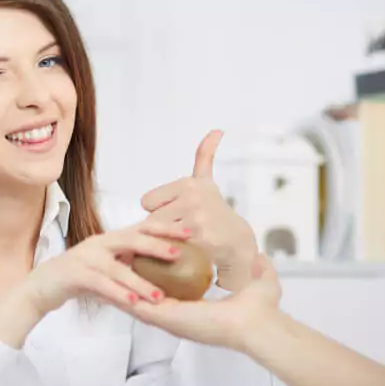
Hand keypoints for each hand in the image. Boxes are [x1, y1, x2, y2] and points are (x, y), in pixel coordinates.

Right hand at [19, 220, 190, 316]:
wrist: (41, 287)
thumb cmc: (79, 278)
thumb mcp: (109, 269)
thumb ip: (132, 266)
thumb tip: (166, 271)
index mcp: (112, 240)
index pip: (143, 228)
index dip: (167, 228)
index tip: (191, 232)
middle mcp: (100, 243)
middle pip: (132, 238)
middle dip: (157, 244)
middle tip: (180, 253)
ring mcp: (86, 258)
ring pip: (117, 267)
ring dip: (140, 282)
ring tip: (160, 296)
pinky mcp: (74, 275)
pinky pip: (99, 284)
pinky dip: (117, 293)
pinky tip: (132, 304)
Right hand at [126, 254, 281, 353]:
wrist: (260, 323)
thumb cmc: (262, 309)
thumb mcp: (259, 282)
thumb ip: (257, 268)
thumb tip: (260, 256)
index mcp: (196, 309)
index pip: (169, 291)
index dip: (157, 274)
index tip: (148, 257)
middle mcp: (180, 316)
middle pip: (148, 297)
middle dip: (134, 280)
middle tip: (120, 261)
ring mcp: (171, 318)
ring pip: (138, 301)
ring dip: (123, 286)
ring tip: (109, 268)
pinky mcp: (167, 317)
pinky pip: (138, 305)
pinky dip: (124, 292)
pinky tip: (112, 278)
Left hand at [141, 130, 257, 290]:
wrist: (238, 243)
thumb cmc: (215, 212)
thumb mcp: (206, 183)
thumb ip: (205, 156)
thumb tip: (216, 130)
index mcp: (189, 184)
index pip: (146, 201)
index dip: (158, 210)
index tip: (175, 213)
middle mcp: (193, 199)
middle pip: (150, 219)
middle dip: (160, 228)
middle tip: (178, 231)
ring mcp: (196, 220)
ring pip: (157, 235)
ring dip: (163, 242)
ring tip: (180, 243)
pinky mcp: (199, 242)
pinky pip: (168, 249)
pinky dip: (170, 255)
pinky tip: (182, 255)